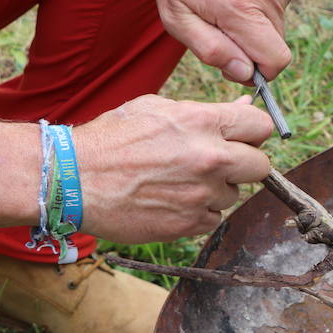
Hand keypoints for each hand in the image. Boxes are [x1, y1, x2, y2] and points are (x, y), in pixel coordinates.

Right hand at [72, 95, 273, 241]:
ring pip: (233, 194)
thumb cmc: (111, 139)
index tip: (242, 138)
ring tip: (179, 181)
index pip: (261, 126)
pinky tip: (171, 200)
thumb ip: (206, 112)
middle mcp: (209, 158)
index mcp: (203, 122)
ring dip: (215, 190)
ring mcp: (201, 194)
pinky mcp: (189, 224)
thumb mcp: (157, 109)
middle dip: (244, 164)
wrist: (71, 179)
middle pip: (261, 166)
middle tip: (217, 163)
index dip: (253, 133)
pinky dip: (198, 212)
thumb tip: (245, 108)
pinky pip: (213, 218)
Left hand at [149, 0, 293, 81]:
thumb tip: (245, 73)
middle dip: (250, 51)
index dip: (257, 73)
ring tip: (223, 8)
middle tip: (218, 32)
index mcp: (241, 7)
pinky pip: (276, 13)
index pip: (276, 60)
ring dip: (253, 31)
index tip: (233, 64)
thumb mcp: (176, 17)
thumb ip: (211, 49)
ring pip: (276, 32)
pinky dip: (258, 14)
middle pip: (276, 49)